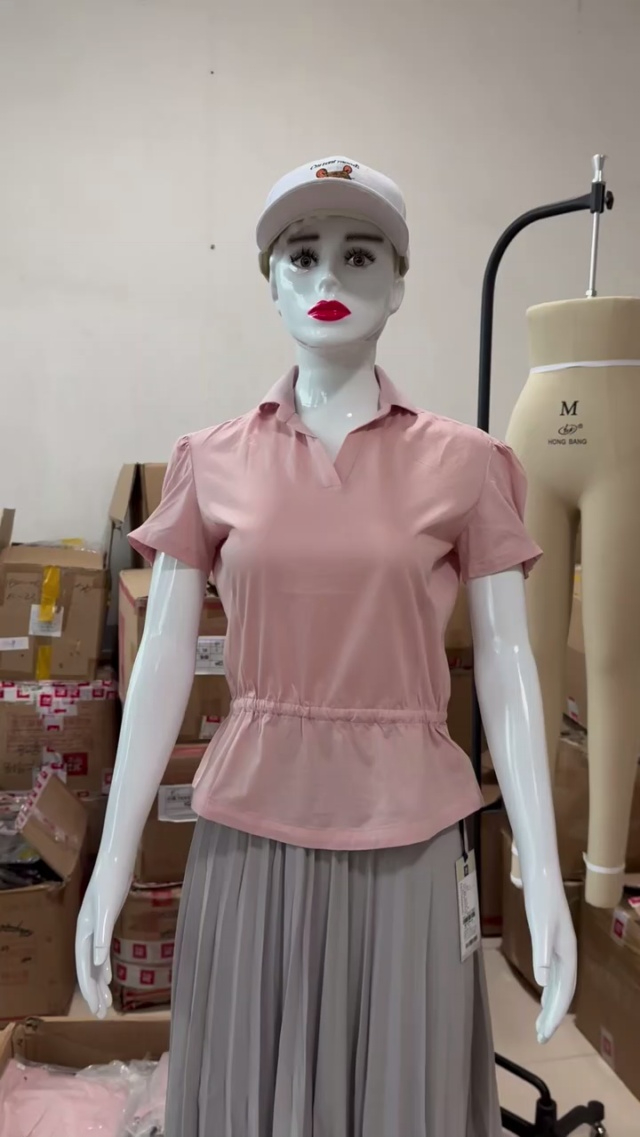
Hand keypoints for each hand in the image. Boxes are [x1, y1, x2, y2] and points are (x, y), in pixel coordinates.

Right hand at [75, 863, 130, 1017]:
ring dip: (99, 983)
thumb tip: (97, 962)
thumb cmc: (111, 883)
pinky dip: (104, 967)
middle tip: (101, 1014)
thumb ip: (101, 935)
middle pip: (87, 969)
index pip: (83, 967)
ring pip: (94, 963)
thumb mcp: (106, 909)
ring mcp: (95, 928)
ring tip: (105, 1003)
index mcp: (84, 932)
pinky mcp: (106, 923)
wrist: (117, 862)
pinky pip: (101, 953)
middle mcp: (86, 933)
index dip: (88, 988)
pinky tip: (108, 978)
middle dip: (93, 992)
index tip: (95, 1008)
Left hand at [522, 864, 576, 1043]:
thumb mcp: (541, 925)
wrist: (541, 875)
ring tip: (541, 1024)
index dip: (555, 1014)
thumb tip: (542, 981)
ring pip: (557, 984)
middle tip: (541, 1038)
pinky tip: (542, 992)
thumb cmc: (542, 899)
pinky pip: (552, 973)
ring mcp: (559, 948)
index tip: (545, 1033)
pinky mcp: (550, 941)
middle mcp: (566, 954)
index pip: (563, 992)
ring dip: (550, 1005)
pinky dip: (548, 988)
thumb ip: (542, 953)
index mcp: (567, 954)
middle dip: (552, 1016)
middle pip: (562, 992)